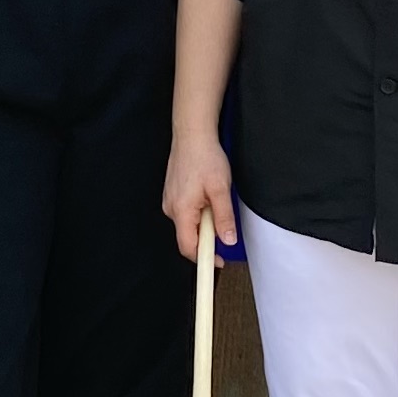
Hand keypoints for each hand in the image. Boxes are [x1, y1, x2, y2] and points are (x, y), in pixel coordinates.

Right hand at [162, 132, 237, 262]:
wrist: (192, 135)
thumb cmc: (205, 157)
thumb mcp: (221, 189)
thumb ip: (223, 217)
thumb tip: (227, 239)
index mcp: (181, 210)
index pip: (188, 247)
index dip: (203, 258)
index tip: (218, 261)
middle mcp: (171, 209)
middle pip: (188, 236)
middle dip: (207, 235)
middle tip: (222, 218)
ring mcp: (170, 201)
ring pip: (188, 224)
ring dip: (204, 221)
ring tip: (215, 199)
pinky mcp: (172, 195)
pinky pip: (186, 212)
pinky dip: (199, 211)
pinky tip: (206, 194)